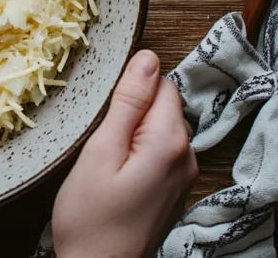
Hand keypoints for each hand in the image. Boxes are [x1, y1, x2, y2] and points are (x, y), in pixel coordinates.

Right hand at [51, 50, 196, 257]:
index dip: (129, 89)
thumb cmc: (91, 218)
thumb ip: (127, 103)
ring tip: (105, 160)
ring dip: (133, 133)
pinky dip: (137, 153)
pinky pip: (158, 153)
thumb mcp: (100, 152)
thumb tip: (147, 59)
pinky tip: (115, 174)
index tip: (105, 112)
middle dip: (132, 112)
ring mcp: (183, 176)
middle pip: (163, 106)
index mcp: (170, 142)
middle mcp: (186, 156)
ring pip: (160, 129)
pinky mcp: (173, 190)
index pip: (162, 84)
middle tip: (100, 142)